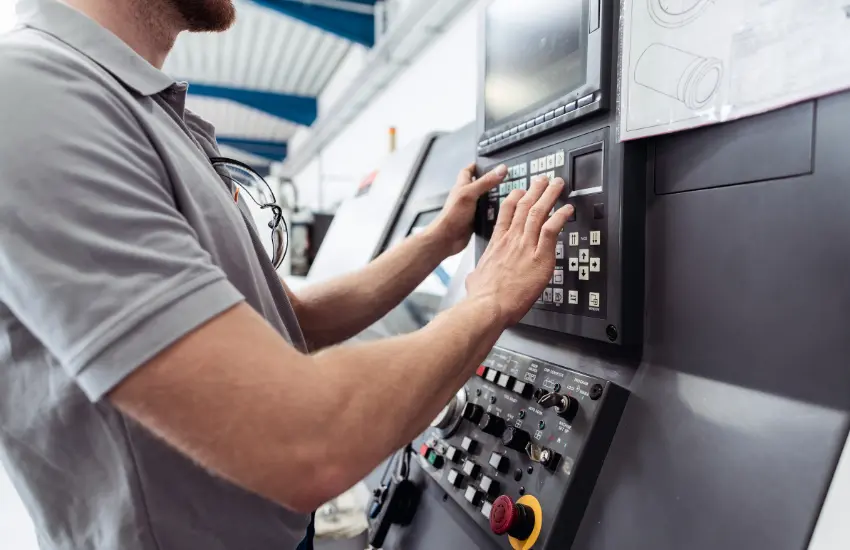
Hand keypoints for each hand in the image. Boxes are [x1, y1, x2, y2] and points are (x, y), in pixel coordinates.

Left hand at [429, 163, 507, 255]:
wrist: (447, 238)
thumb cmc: (452, 216)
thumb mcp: (470, 194)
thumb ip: (485, 181)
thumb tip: (501, 169)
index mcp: (462, 186)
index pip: (468, 171)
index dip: (477, 166)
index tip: (488, 163)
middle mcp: (466, 196)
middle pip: (480, 185)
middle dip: (491, 182)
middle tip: (505, 179)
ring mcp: (470, 209)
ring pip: (485, 200)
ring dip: (495, 199)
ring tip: (509, 195)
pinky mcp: (474, 221)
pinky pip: (487, 214)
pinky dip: (494, 213)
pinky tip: (503, 213)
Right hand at [465, 175, 573, 325]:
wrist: (487, 305)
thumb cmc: (481, 296)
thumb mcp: (474, 279)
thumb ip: (477, 275)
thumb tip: (473, 279)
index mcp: (497, 244)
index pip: (506, 213)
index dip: (515, 198)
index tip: (521, 190)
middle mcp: (511, 240)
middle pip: (525, 206)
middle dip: (535, 190)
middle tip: (542, 180)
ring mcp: (525, 246)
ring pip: (539, 212)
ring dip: (550, 196)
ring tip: (557, 184)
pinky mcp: (540, 256)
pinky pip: (552, 230)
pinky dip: (561, 217)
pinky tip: (568, 209)